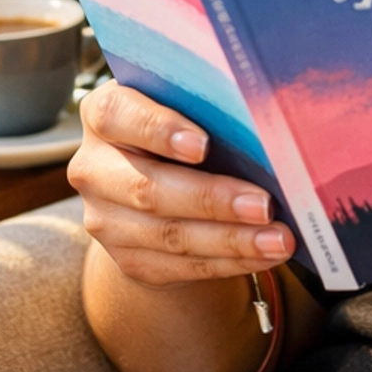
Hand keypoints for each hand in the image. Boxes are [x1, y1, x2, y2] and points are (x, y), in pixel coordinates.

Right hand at [70, 81, 294, 288]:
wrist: (158, 182)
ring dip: (231, 240)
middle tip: (263, 205)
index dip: (159, 130)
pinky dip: (230, 261)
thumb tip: (264, 123)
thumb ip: (206, 107)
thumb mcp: (185, 105)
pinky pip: (182, 266)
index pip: (118, 117)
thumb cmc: (183, 126)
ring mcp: (106, 220)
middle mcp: (94, 168)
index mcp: (103, 114)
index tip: (203, 145)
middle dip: (211, 200)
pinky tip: (264, 254)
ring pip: (169, 235)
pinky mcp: (128, 260)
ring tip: (277, 238)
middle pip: (147, 189)